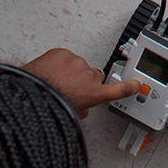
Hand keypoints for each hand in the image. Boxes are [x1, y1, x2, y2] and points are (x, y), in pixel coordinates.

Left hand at [22, 47, 138, 116]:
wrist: (30, 93)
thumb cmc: (48, 106)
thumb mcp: (71, 115)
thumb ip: (82, 108)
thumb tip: (82, 106)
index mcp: (94, 94)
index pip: (118, 90)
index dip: (129, 87)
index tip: (136, 84)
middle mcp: (89, 77)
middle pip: (93, 77)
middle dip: (83, 82)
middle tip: (69, 89)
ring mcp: (76, 63)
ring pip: (77, 66)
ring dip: (69, 72)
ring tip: (53, 82)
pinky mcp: (62, 53)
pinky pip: (63, 58)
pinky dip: (57, 64)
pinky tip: (48, 73)